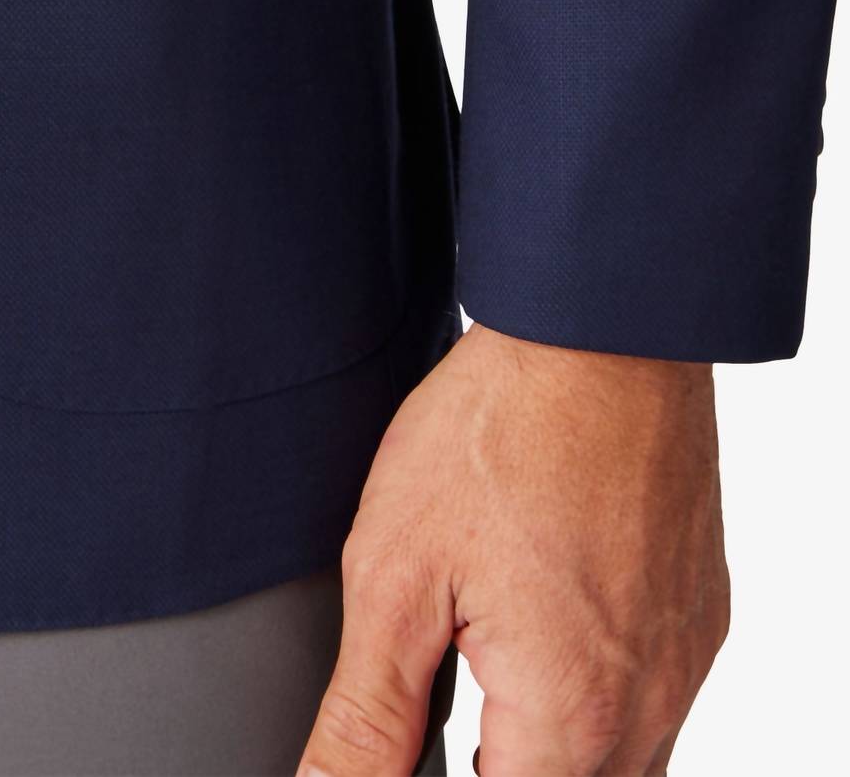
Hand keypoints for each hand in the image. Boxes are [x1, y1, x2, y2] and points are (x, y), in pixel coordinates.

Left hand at [297, 322, 728, 775]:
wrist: (597, 331)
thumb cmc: (500, 432)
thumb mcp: (395, 578)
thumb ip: (368, 716)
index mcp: (572, 720)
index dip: (433, 776)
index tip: (411, 727)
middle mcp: (649, 706)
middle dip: (493, 762)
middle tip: (439, 690)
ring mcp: (683, 657)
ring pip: (618, 755)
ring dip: (541, 736)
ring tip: (477, 657)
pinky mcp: (696, 609)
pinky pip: (649, 694)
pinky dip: (591, 686)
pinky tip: (538, 616)